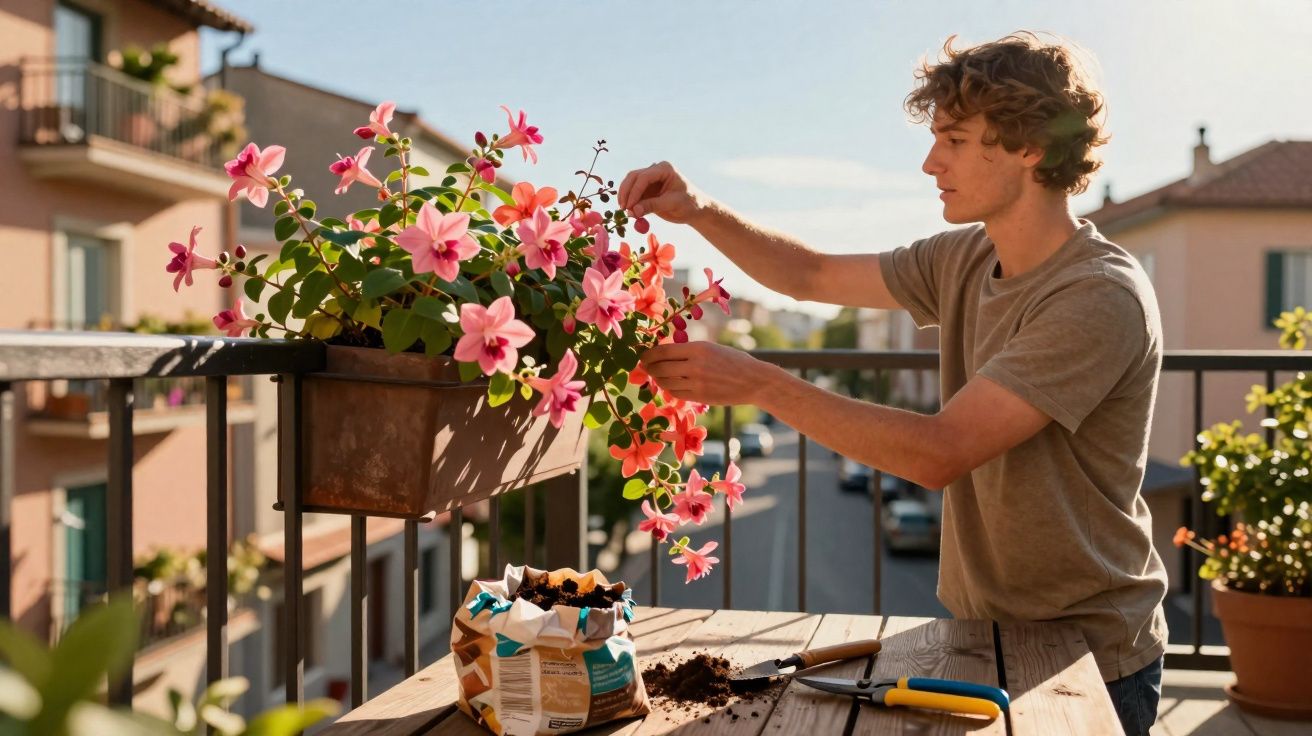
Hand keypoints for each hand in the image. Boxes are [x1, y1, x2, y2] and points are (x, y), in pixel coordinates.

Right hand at [618, 161, 706, 223]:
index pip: (644, 177)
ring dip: (626, 198)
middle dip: (627, 193)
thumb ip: (653, 206)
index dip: (634, 191)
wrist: (696, 209)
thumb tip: (634, 211)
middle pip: (633, 177)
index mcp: (664, 169)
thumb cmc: (689, 204)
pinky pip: (634, 194)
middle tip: (623, 209)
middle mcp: (655, 171)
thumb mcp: (672, 204)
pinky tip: (631, 213)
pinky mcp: (647, 190)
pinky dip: (630, 203)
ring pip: (630, 185)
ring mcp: (650, 180)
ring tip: (627, 213)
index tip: (630, 206)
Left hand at [639, 341, 772, 405]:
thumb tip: (663, 353)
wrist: (753, 381)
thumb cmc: (733, 361)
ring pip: (665, 382)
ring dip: (657, 379)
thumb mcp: (711, 348)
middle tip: (644, 366)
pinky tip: (670, 384)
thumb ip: (688, 351)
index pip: (663, 351)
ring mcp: (697, 383)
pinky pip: (676, 393)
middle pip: (660, 367)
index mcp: (698, 348)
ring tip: (656, 375)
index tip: (642, 355)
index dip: (648, 354)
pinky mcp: (699, 397)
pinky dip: (669, 388)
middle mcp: (695, 366)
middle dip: (649, 367)